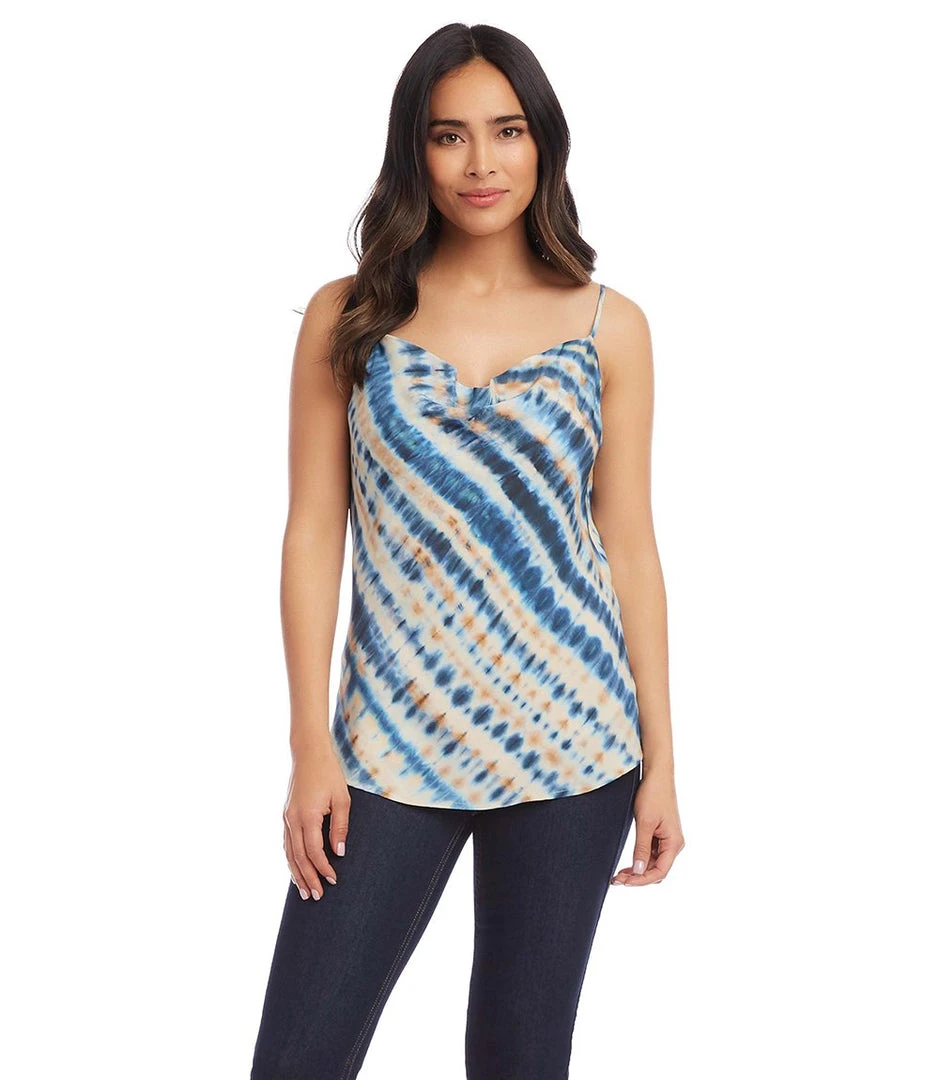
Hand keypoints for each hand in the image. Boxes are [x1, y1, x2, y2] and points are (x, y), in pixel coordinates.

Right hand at [283, 743, 350, 900]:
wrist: (309, 753)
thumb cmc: (328, 773)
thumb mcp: (342, 799)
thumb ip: (340, 826)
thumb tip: (340, 852)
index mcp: (307, 816)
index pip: (314, 851)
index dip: (323, 868)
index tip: (333, 880)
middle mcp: (292, 820)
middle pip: (298, 857)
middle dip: (308, 878)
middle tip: (316, 897)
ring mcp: (286, 818)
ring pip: (289, 853)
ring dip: (296, 873)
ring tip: (304, 892)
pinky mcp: (286, 815)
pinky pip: (286, 843)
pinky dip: (290, 859)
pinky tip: (295, 869)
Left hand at [610, 769, 683, 886]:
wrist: (656, 775)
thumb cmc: (653, 795)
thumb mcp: (645, 823)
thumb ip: (641, 848)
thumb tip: (639, 871)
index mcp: (674, 843)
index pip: (660, 871)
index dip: (642, 880)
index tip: (625, 882)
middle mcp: (673, 844)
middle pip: (656, 870)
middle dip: (638, 878)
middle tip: (617, 880)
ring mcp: (667, 839)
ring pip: (652, 864)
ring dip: (637, 871)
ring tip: (618, 875)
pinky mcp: (660, 834)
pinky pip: (650, 853)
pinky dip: (639, 860)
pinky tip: (627, 865)